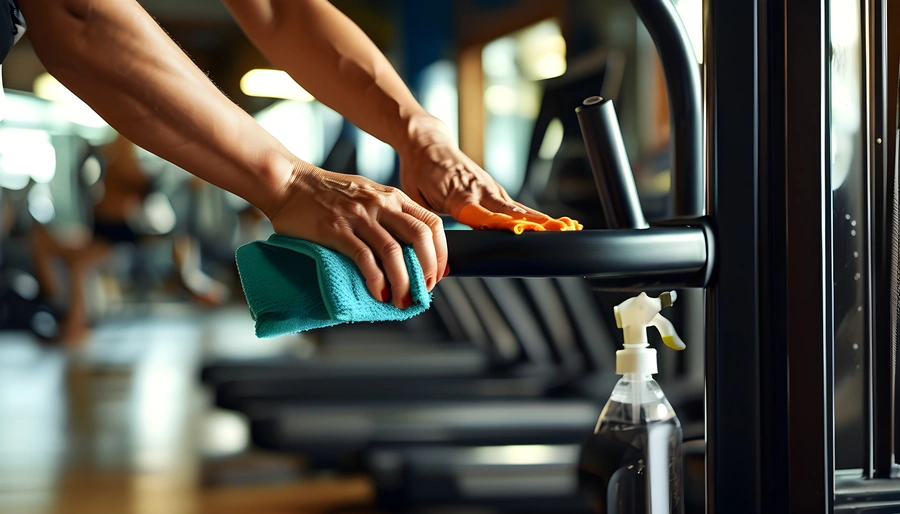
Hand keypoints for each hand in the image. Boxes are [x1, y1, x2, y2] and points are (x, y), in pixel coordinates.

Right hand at [265, 162, 447, 308]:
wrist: (288, 182)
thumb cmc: (326, 192)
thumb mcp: (367, 194)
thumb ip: (388, 213)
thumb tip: (407, 245)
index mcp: (392, 196)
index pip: (431, 223)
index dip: (441, 252)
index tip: (437, 274)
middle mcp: (380, 204)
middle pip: (420, 238)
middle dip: (427, 269)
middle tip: (423, 290)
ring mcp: (358, 216)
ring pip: (394, 252)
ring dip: (402, 281)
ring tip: (401, 300)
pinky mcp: (336, 229)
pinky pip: (364, 258)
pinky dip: (376, 280)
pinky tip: (378, 292)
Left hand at [398, 116, 558, 225]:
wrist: (427, 143)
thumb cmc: (419, 171)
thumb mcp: (416, 198)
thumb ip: (428, 222)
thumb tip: (431, 247)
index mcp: (459, 196)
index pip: (485, 215)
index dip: (502, 224)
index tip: (520, 232)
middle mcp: (481, 192)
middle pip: (512, 212)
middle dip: (535, 224)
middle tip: (560, 231)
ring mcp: (491, 191)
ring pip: (520, 210)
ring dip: (543, 220)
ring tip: (569, 229)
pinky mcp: (496, 192)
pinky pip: (518, 208)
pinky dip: (537, 217)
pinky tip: (558, 226)